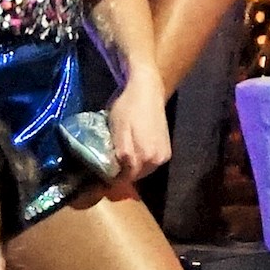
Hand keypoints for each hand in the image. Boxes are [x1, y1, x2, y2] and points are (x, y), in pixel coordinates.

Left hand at [101, 74, 170, 192]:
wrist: (148, 91)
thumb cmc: (128, 108)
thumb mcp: (117, 130)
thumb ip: (120, 154)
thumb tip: (117, 173)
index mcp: (144, 157)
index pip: (126, 179)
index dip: (113, 178)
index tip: (102, 175)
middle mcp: (157, 161)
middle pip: (136, 176)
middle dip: (123, 173)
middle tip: (110, 163)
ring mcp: (164, 156)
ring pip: (144, 170)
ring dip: (132, 167)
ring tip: (120, 156)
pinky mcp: (167, 150)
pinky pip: (151, 163)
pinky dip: (141, 160)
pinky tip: (134, 149)